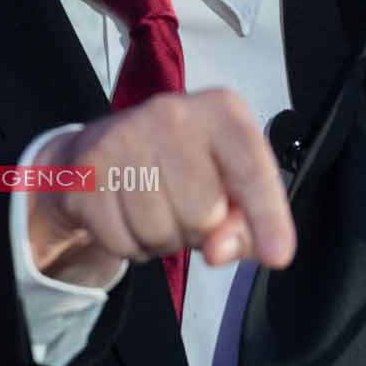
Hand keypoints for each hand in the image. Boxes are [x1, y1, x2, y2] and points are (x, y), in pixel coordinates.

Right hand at [23, 89, 296, 287]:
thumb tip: (220, 250)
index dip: (267, 216)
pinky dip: (130, 245)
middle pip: (204, 213)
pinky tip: (127, 215)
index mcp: (220, 110)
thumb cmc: (182, 166)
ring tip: (156, 209)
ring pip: (160, 232)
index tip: (278, 255)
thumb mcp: (229, 183)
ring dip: (163, 240)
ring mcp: (122, 138)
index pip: (251, 167)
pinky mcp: (86, 171)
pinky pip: (122, 241)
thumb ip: (244, 221)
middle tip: (186, 208)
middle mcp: (171, 113)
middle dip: (199, 229)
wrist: (99, 151)